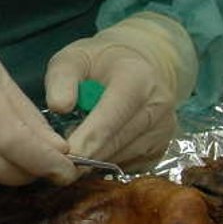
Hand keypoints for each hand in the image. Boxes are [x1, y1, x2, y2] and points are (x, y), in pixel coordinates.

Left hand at [44, 13, 197, 169]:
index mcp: (137, 79)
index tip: (63, 157)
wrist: (137, 66)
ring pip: (120, 158)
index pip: (110, 118)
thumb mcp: (74, 58)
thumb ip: (61, 78)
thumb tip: (59, 107)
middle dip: (84, 155)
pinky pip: (128, 166)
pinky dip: (108, 162)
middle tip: (58, 158)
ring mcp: (164, 130)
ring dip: (94, 158)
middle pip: (115, 143)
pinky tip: (98, 145)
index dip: (86, 141)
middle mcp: (157, 106)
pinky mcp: (161, 148)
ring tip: (79, 140)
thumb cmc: (98, 63)